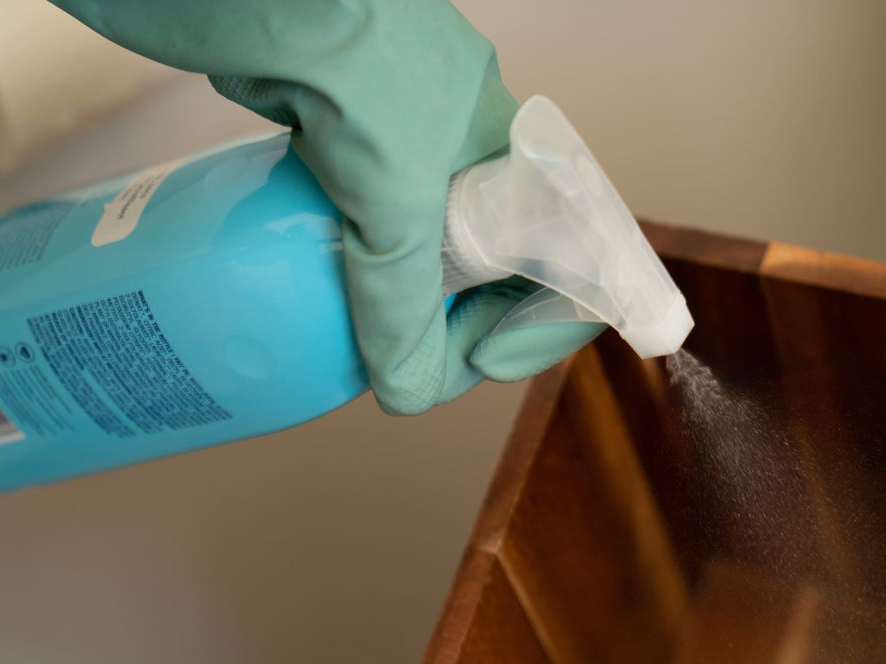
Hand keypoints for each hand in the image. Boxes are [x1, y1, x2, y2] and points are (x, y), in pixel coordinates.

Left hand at [49, 0, 604, 413]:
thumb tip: (406, 389)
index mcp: (515, 154)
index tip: (481, 359)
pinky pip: (365, 217)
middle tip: (413, 364)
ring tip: (363, 335)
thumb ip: (401, 303)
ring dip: (403, 299)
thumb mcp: (388, 199)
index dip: (541, 323)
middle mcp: (470, 147)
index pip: (570, 257)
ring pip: (427, 245)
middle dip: (463, 324)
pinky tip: (315, 281)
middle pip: (497, 264)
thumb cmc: (346, 53)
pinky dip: (350, 260)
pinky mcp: (343, 129)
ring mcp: (403, 137)